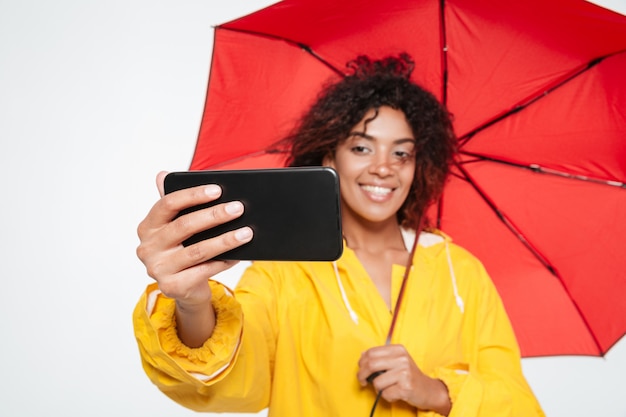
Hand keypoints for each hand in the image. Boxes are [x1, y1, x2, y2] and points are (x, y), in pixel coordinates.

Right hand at [136, 171, 252, 307]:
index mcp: (147, 227)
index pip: (167, 204)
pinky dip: (224, 261)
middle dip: (214, 215)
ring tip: (246, 232)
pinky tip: (239, 254)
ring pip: (198, 250)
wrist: (184, 288)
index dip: (192, 195)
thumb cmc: (182, 250)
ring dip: (225, 240)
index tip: (217, 190)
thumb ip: (172, 203)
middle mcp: (147, 248)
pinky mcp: (172, 287)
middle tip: (238, 208)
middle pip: (184, 226)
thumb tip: (163, 175)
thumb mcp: (175, 226)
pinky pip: (204, 271)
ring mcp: (158, 269)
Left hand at [357, 344, 450, 414]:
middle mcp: (402, 359)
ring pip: (377, 382)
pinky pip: (385, 393)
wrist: (428, 390)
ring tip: (387, 388)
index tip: (361, 370)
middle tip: (363, 381)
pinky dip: (387, 396)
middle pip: (371, 364)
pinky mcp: (406, 387)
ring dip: (378, 389)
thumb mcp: (396, 361)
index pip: (371, 352)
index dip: (362, 362)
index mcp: (398, 349)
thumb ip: (380, 357)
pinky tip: (395, 393)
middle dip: (362, 375)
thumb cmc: (408, 376)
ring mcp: (405, 372)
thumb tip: (362, 355)